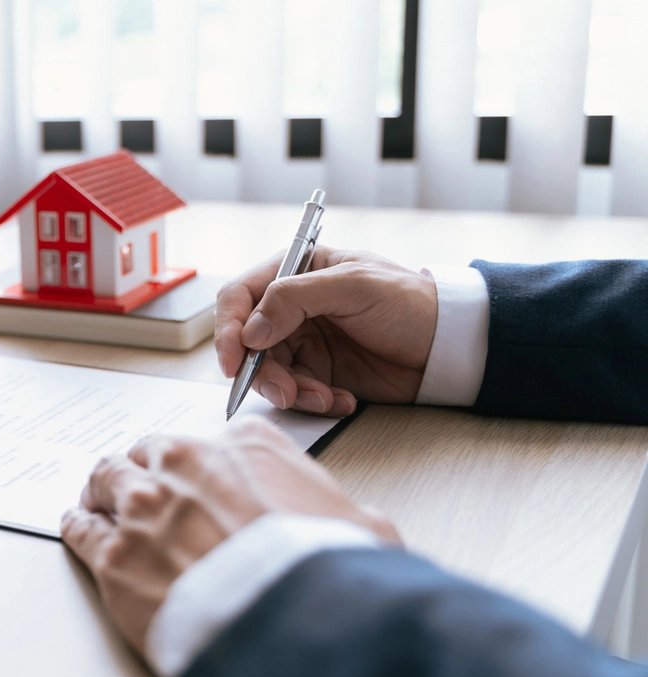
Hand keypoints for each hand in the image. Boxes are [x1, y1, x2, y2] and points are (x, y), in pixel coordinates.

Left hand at [60, 417, 399, 653]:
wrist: (289, 623)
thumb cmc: (325, 573)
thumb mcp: (359, 523)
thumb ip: (331, 504)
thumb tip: (339, 516)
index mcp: (245, 446)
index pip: (210, 438)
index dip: (202, 463)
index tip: (197, 475)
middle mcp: (185, 465)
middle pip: (148, 453)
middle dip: (145, 469)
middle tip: (143, 486)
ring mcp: (143, 508)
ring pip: (105, 480)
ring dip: (103, 489)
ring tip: (99, 499)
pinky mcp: (114, 556)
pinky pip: (81, 529)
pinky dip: (78, 525)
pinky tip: (78, 525)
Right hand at [215, 246, 438, 415]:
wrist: (451, 346)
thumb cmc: (410, 302)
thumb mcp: (355, 286)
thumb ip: (295, 298)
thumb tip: (250, 331)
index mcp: (295, 272)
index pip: (240, 297)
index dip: (228, 328)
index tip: (234, 361)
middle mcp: (291, 307)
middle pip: (248, 343)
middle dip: (263, 372)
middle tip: (285, 392)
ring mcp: (304, 341)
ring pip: (270, 372)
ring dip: (291, 391)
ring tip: (324, 398)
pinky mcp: (319, 372)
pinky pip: (296, 392)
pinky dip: (313, 402)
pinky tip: (343, 400)